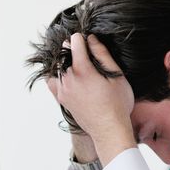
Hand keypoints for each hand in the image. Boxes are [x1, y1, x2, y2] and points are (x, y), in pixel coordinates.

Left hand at [54, 34, 135, 164]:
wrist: (109, 130)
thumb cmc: (117, 105)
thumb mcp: (116, 76)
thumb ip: (103, 55)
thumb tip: (91, 39)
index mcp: (82, 69)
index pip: (74, 42)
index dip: (82, 39)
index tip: (88, 42)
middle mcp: (68, 78)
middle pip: (64, 53)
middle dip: (73, 49)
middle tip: (86, 53)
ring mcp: (63, 89)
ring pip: (57, 66)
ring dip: (66, 62)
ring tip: (79, 65)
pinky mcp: (62, 99)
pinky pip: (52, 82)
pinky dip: (57, 75)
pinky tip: (68, 76)